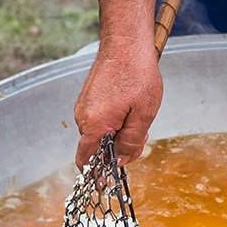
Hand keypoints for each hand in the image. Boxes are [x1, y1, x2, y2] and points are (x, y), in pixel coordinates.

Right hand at [72, 40, 162, 165]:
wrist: (126, 43)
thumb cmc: (137, 74)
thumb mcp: (143, 114)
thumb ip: (131, 142)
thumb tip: (120, 160)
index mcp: (94, 125)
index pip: (86, 160)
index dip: (96, 175)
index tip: (107, 183)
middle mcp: (83, 116)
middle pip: (96, 147)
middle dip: (117, 149)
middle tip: (140, 139)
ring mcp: (84, 105)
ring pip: (100, 132)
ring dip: (118, 133)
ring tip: (139, 117)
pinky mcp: (89, 97)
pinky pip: (99, 118)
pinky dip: (114, 121)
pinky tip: (130, 108)